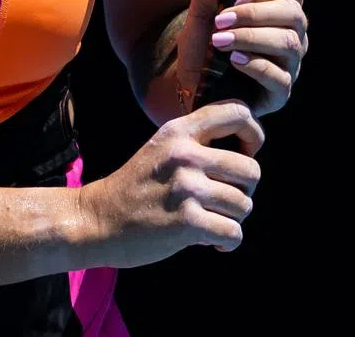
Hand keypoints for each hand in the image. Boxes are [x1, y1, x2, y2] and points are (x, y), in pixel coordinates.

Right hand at [79, 102, 263, 264]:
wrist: (101, 218)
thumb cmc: (138, 185)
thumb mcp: (161, 148)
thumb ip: (197, 141)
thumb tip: (248, 148)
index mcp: (178, 131)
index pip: (238, 112)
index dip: (254, 134)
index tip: (244, 153)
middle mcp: (184, 154)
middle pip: (251, 169)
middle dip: (244, 190)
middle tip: (222, 199)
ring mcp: (186, 188)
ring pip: (245, 205)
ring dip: (232, 218)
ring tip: (209, 218)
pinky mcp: (188, 222)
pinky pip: (234, 233)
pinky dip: (226, 242)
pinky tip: (209, 240)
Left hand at [176, 0, 308, 118]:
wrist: (190, 79)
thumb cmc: (203, 39)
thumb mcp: (199, 9)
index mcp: (276, 8)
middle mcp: (290, 34)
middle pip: (293, 14)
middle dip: (253, 14)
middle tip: (220, 20)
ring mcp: (289, 64)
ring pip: (288, 43)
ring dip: (250, 37)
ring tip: (218, 40)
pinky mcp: (280, 91)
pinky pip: (280, 77)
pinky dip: (255, 65)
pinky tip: (233, 59)